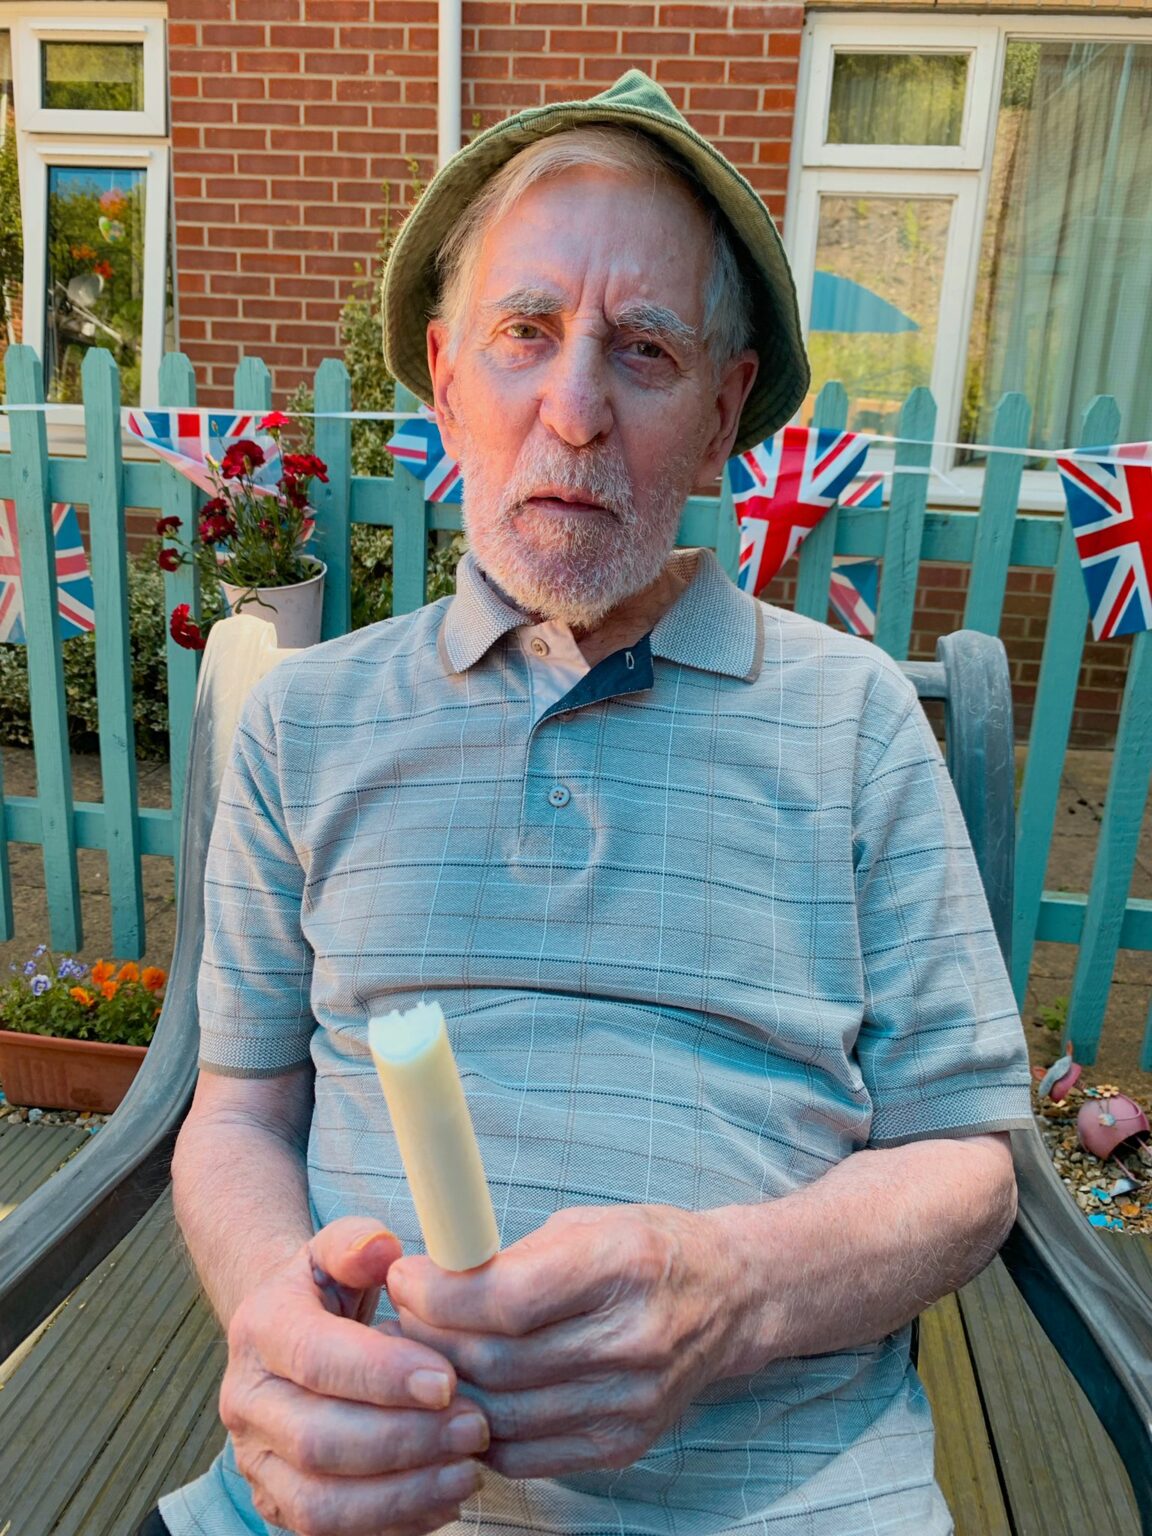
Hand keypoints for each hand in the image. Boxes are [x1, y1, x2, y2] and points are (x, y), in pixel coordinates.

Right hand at [221, 1216, 488, 1534]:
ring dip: (402, 1494)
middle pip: (318, 1440)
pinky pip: (333, 1533)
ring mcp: (258, 1461)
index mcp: (260, 1329)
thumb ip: (358, 1243)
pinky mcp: (281, 1503)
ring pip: (320, 1503)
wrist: (289, 1333)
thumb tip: (381, 1250)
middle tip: (474, 1426)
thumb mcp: (338, 1248)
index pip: (315, 1358)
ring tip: (466, 1469)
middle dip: (404, 1440)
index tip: (447, 1380)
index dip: (381, 1375)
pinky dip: (395, 1522)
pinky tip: (445, 1496)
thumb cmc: (328, 1289)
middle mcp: (247, 1402)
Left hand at [387, 1204, 737, 1478]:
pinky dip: (482, 1429)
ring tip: (422, 1356)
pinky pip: (525, 1453)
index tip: (406, 1277)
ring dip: (447, 1388)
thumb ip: (514, 1256)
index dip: (441, 1294)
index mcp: (624, 1265)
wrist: (730, 1297)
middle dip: (431, 1337)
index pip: (510, 1298)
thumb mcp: (586, 1223)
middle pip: (498, 1360)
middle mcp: (633, 1339)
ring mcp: (631, 1401)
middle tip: (404, 1314)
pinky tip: (465, 1397)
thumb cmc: (648, 1248)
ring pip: (503, 1414)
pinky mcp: (623, 1443)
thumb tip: (432, 1279)